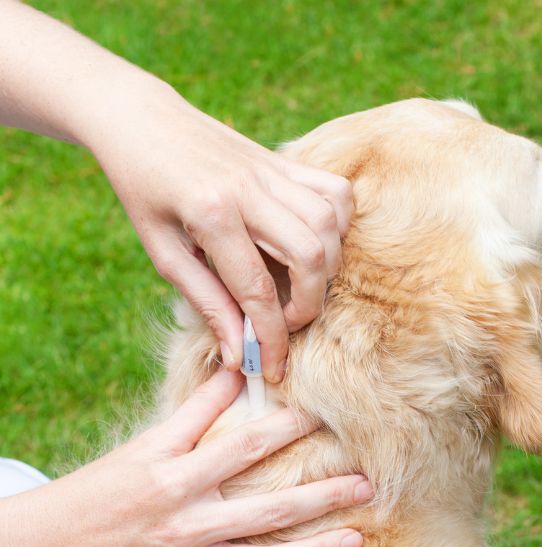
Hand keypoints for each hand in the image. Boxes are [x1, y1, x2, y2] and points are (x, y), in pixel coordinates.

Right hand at [0, 371, 371, 546]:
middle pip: (272, 510)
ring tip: (357, 537)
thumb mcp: (146, 442)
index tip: (327, 417)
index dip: (292, 428)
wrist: (48, 546)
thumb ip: (196, 410)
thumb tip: (237, 371)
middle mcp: (190, 524)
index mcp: (179, 477)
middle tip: (368, 485)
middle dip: (325, 496)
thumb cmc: (102, 487)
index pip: (249, 447)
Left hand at [88, 84, 352, 381]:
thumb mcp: (163, 251)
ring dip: (327, 266)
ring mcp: (272, 170)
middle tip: (288, 320)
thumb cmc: (144, 191)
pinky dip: (337, 225)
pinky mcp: (284, 161)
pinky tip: (315, 242)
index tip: (271, 367)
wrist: (142, 121)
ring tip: (303, 284)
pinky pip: (335, 191)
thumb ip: (206, 302)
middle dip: (309, 304)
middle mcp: (249, 189)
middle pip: (309, 256)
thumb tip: (237, 353)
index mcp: (210, 214)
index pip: (256, 290)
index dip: (270, 338)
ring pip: (329, 223)